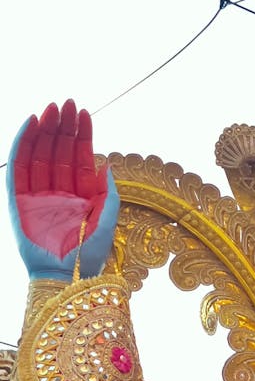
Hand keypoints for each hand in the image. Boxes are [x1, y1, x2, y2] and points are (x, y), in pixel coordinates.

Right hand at [7, 100, 118, 280]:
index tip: (85, 113)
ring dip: (45, 130)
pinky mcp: (20, 200)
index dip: (82, 136)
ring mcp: (38, 195)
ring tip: (51, 109)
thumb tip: (105, 164)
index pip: (79, 158)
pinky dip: (23, 144)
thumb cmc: (88, 257)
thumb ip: (108, 194)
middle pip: (58, 151)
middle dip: (63, 127)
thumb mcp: (106, 223)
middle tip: (67, 103)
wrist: (65, 277)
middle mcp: (58, 193)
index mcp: (79, 197)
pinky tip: (31, 125)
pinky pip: (19, 166)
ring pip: (39, 154)